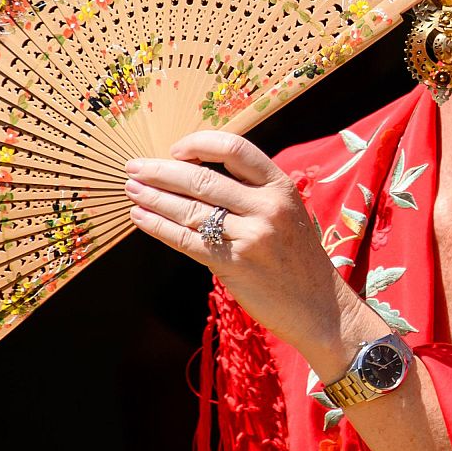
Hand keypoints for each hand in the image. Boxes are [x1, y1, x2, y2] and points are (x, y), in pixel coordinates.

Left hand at [124, 132, 379, 366]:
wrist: (320, 305)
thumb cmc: (298, 259)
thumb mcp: (287, 214)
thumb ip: (252, 194)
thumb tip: (198, 178)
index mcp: (281, 186)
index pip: (235, 150)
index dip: (199, 145)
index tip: (175, 149)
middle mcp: (268, 206)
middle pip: (203, 179)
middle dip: (161, 172)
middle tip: (133, 168)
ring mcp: (252, 236)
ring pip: (190, 210)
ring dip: (153, 198)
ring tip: (131, 191)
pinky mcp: (235, 264)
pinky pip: (187, 241)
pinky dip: (159, 227)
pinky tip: (140, 218)